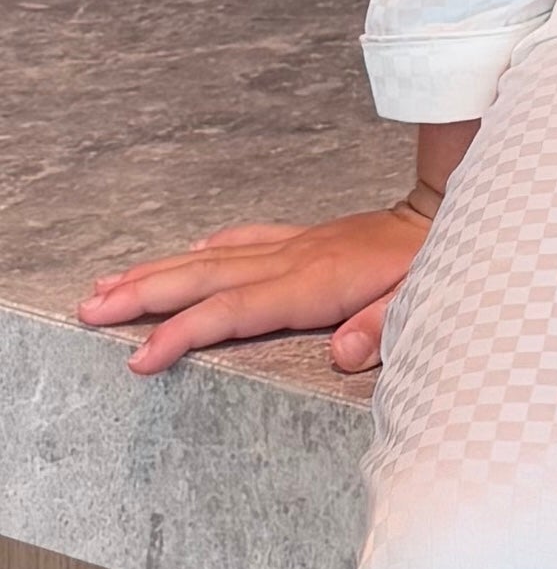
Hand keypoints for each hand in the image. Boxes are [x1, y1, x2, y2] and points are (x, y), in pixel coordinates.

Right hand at [76, 202, 433, 377]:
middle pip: (203, 279)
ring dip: (157, 271)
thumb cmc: (437, 263)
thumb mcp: (421, 301)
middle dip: (142, 295)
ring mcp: (296, 245)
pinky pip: (245, 241)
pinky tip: (184, 256)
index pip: (233, 311)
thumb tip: (343, 355)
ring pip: (211, 258)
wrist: (454, 212)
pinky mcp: (307, 239)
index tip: (141, 356)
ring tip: (109, 285)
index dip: (183, 333)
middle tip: (89, 310)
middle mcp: (294, 260)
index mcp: (315, 283)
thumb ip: (381, 328)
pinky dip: (207, 249)